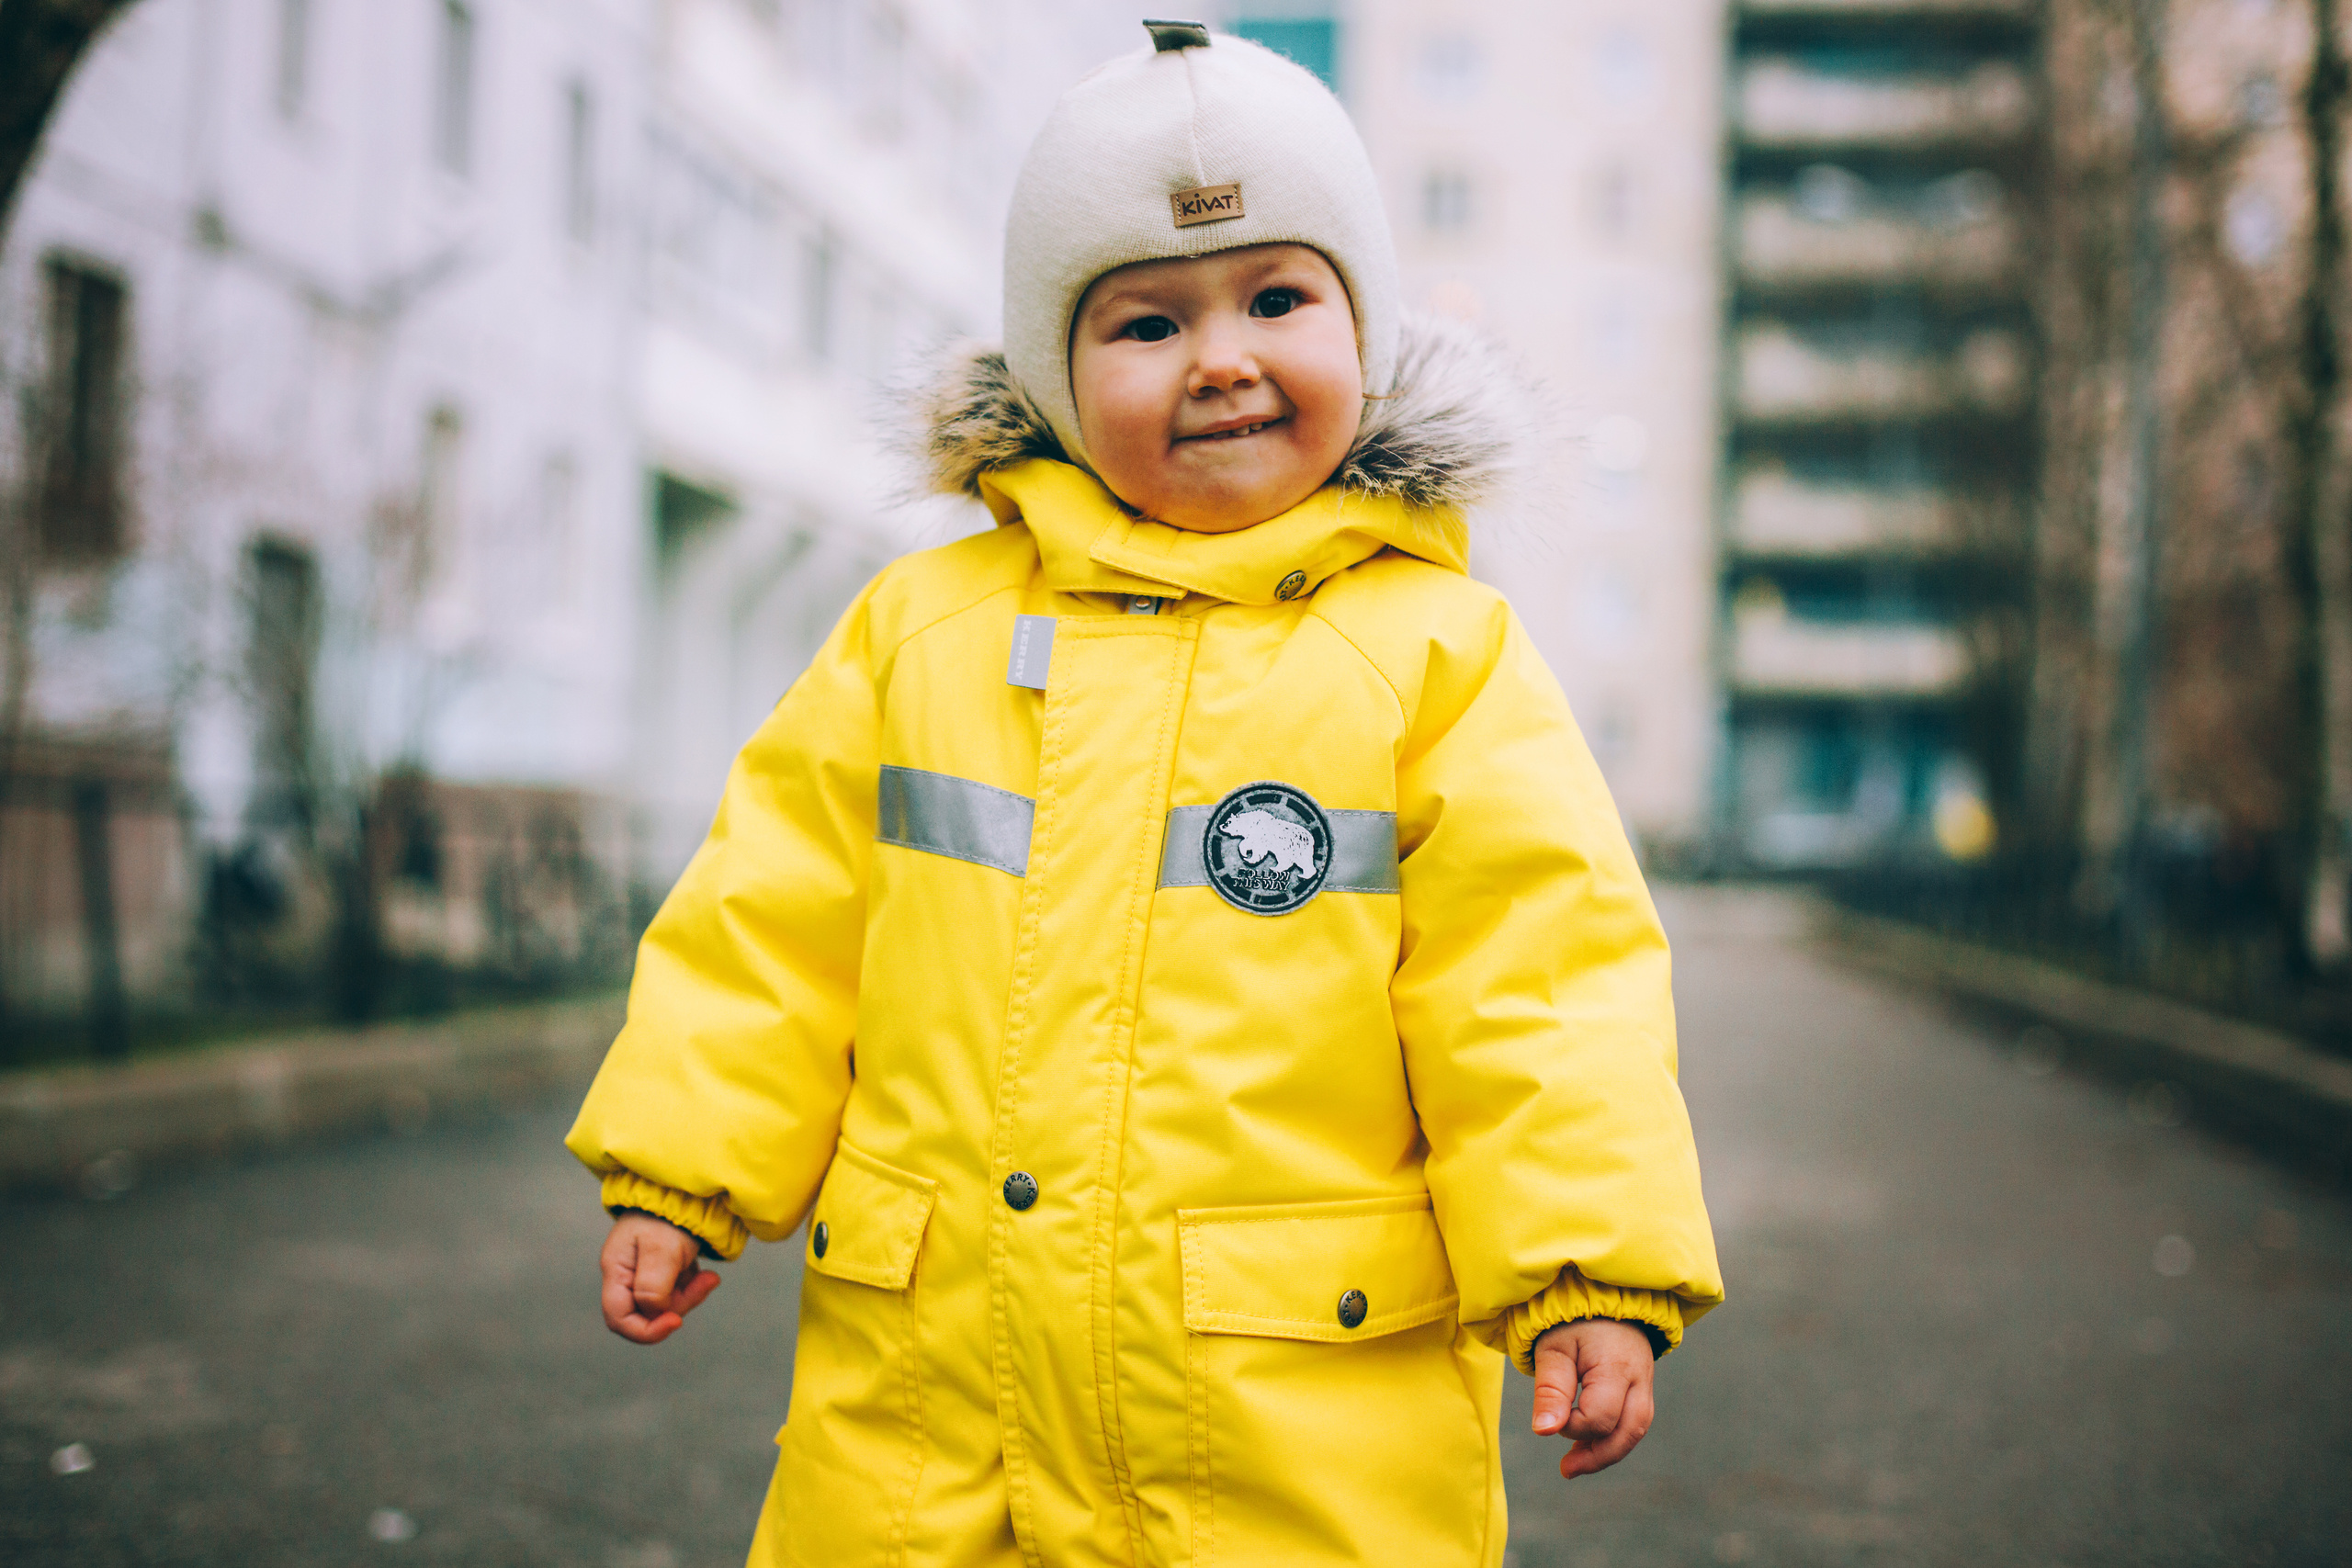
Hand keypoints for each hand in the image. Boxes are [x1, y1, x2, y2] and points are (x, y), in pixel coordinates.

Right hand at [600, 1213, 721, 1343]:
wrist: (685, 1189)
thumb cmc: (667, 1213)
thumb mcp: (662, 1249)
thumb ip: (653, 1286)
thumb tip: (654, 1312)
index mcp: (616, 1270)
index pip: (619, 1319)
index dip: (645, 1331)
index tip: (676, 1322)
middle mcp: (626, 1275)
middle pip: (646, 1314)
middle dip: (677, 1308)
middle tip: (704, 1285)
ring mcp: (643, 1273)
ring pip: (665, 1305)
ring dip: (690, 1295)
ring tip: (709, 1276)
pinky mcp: (662, 1269)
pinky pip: (676, 1292)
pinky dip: (693, 1286)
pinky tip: (705, 1272)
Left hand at [1530, 1318, 1655, 1480]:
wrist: (1603, 1298)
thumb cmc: (1573, 1321)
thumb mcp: (1554, 1349)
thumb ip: (1550, 1390)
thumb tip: (1544, 1432)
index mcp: (1617, 1367)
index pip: (1600, 1416)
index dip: (1572, 1426)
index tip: (1549, 1416)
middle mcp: (1639, 1379)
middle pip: (1628, 1432)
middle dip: (1597, 1456)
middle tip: (1565, 1469)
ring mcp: (1645, 1385)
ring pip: (1635, 1431)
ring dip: (1606, 1451)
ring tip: (1575, 1465)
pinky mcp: (1642, 1389)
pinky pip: (1633, 1422)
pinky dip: (1612, 1437)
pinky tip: (1588, 1447)